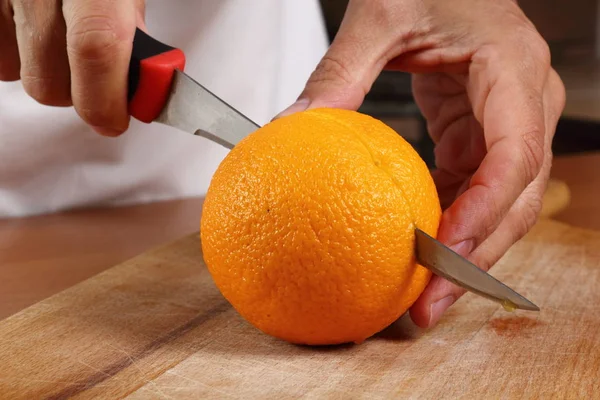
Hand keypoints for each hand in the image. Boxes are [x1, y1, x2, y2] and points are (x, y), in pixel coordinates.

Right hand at [0, 0, 144, 135]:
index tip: (113, 120)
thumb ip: (131, 26)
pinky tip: (32, 30)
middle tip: (96, 75)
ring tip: (61, 36)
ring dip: (46, 71)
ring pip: (17, 72)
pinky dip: (15, 54)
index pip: (95, 46)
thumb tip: (143, 82)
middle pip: (48, 79)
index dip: (104, 96)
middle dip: (78, 92)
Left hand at [278, 0, 565, 326]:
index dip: (485, 212)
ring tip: (422, 294)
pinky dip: (449, 222)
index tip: (445, 254)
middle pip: (516, 197)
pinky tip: (417, 248)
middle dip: (477, 256)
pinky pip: (473, 188)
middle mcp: (525, 102)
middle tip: (430, 304)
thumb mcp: (381, 14)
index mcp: (513, 69)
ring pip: (501, 203)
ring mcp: (508, 122)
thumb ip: (339, 70)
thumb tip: (293, 123)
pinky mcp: (481, 133)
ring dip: (463, 251)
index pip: (514, 154)